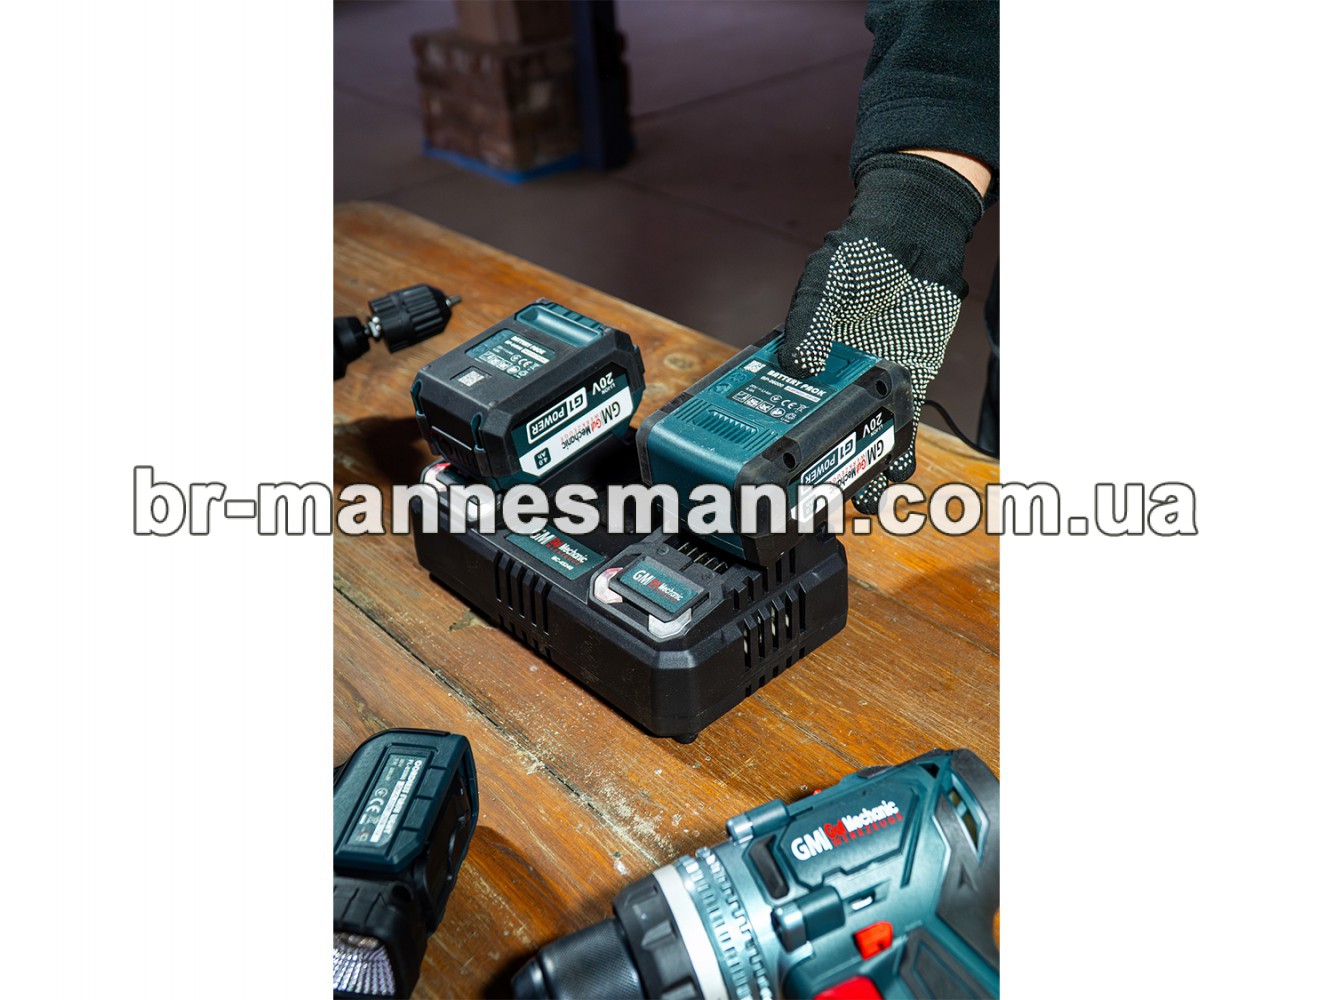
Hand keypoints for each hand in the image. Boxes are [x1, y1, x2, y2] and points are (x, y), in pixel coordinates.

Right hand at [779, 151, 986, 511]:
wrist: (917, 238)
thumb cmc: (862, 252)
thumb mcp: (825, 283)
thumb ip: (809, 323)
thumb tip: (797, 369)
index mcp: (801, 357)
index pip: (779, 405)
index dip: (773, 441)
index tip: (770, 470)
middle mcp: (832, 378)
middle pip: (819, 435)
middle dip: (818, 471)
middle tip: (817, 498)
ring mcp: (870, 384)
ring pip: (861, 439)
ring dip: (862, 471)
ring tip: (862, 498)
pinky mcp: (907, 383)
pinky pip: (901, 426)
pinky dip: (899, 451)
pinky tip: (895, 472)